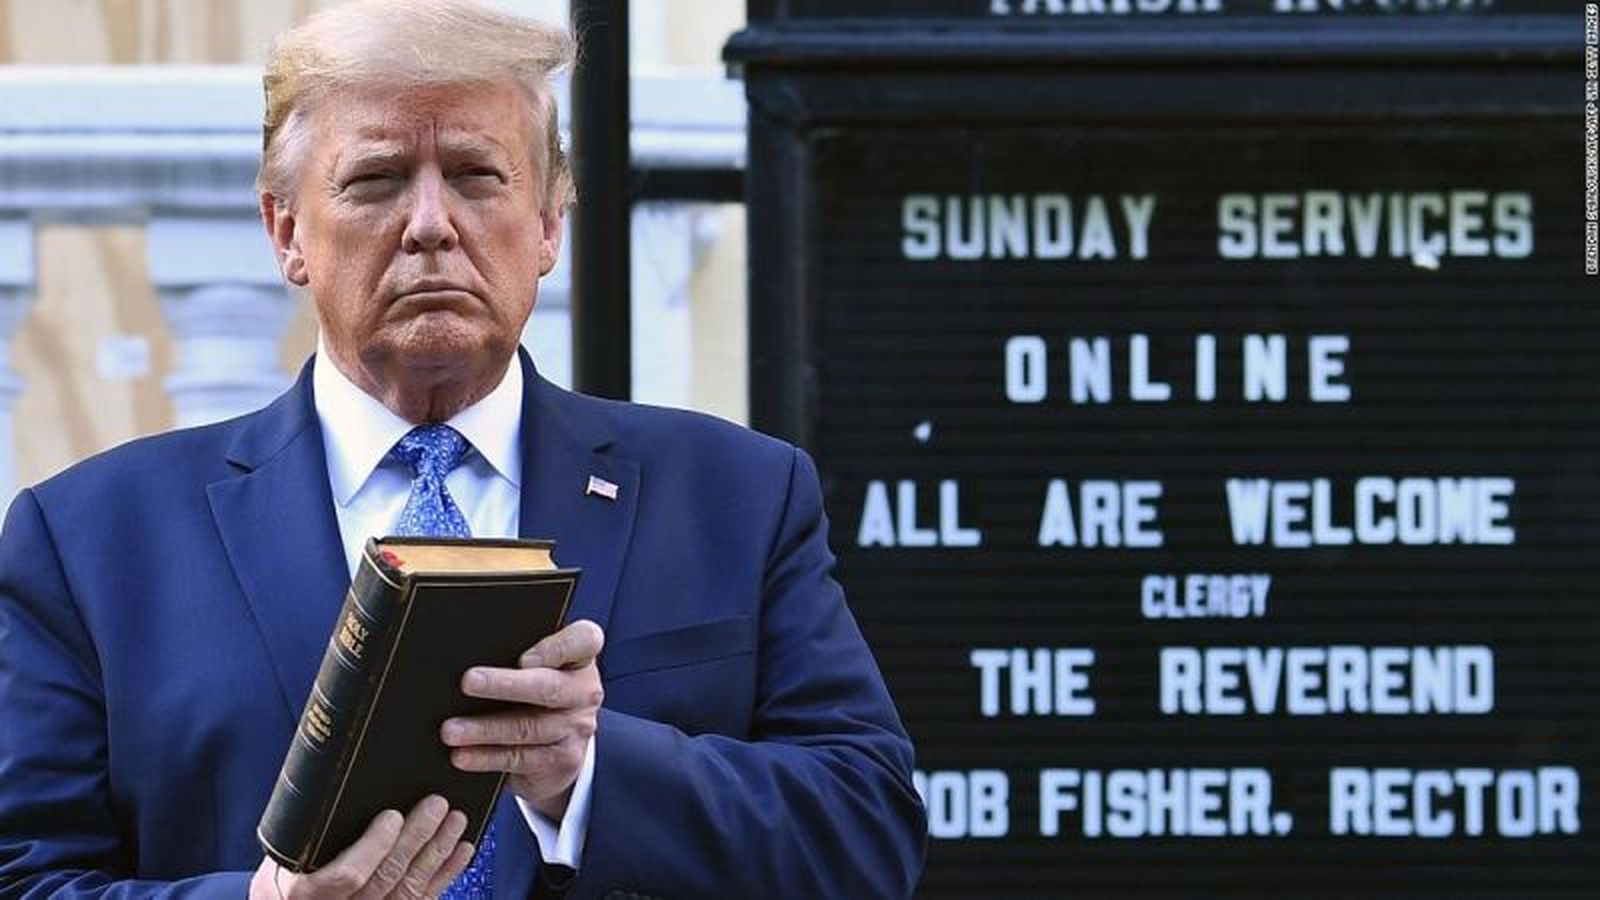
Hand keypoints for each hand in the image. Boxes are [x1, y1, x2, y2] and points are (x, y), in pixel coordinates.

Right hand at [248, 796, 472, 899]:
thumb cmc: (285, 868)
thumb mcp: (283, 848)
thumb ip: (307, 825)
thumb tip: (335, 770)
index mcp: (303, 891)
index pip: (345, 875)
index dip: (373, 847)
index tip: (392, 816)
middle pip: (384, 878)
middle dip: (416, 839)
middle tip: (436, 804)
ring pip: (408, 889)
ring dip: (436, 852)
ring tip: (455, 820)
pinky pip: (421, 899)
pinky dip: (444, 874)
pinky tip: (460, 850)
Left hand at [442, 619, 604, 819]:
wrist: (561, 743)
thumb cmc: (539, 691)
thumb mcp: (540, 666)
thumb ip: (516, 654)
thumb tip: (468, 654)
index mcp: (581, 658)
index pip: (585, 640)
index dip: (557, 648)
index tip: (524, 658)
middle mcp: (584, 692)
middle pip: (548, 687)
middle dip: (505, 685)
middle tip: (468, 682)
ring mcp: (575, 728)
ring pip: (527, 728)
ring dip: (485, 729)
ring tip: (451, 730)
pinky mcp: (561, 761)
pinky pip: (519, 758)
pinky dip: (486, 757)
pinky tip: (462, 755)